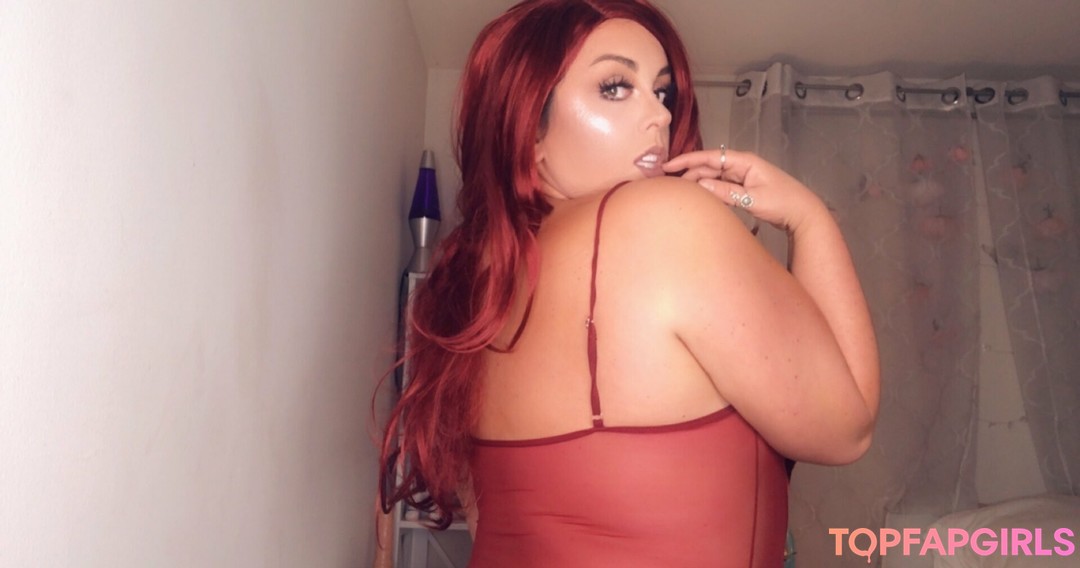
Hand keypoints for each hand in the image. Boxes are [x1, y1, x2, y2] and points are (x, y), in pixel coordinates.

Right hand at [662, 147, 827, 232]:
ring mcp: (743, 176)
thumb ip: (725, 192)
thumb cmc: (781, 202)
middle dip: (689, 172)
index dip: (687, 161)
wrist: (803, 212)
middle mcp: (742, 165)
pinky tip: (699, 196)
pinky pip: (721, 185)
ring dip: (698, 181)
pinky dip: (709, 189)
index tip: (668, 167)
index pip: (710, 157)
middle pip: (710, 166)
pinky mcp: (744, 188)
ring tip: (680, 190)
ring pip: (714, 176)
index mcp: (744, 161)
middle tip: (670, 184)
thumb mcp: (751, 199)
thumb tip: (699, 184)